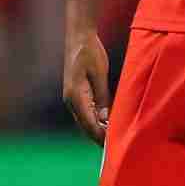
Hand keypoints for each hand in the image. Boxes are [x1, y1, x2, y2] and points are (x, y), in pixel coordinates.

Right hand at [63, 30, 112, 145]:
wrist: (78, 36)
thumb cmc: (89, 51)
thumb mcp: (99, 73)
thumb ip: (102, 96)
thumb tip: (105, 117)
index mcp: (75, 95)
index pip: (88, 123)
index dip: (100, 136)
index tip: (111, 147)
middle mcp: (70, 99)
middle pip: (85, 125)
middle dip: (98, 137)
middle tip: (114, 149)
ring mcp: (71, 97)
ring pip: (85, 120)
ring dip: (97, 130)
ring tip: (112, 140)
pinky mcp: (76, 93)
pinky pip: (85, 111)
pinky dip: (95, 120)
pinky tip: (106, 124)